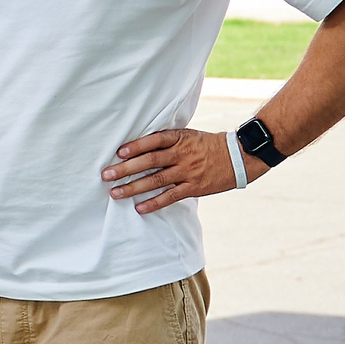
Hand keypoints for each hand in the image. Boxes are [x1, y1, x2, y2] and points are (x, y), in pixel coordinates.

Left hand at [102, 128, 254, 214]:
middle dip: (126, 169)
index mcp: (179, 138)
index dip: (136, 146)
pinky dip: (154, 203)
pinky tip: (139, 208)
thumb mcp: (187, 136)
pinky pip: (171, 196)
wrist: (238, 157)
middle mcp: (182, 154)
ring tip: (115, 193)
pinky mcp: (194, 187)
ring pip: (157, 180)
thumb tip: (136, 147)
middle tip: (106, 175)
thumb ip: (166, 141)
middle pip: (150, 161)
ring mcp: (188, 172)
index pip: (154, 141)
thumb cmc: (206, 145)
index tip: (119, 152)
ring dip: (134, 187)